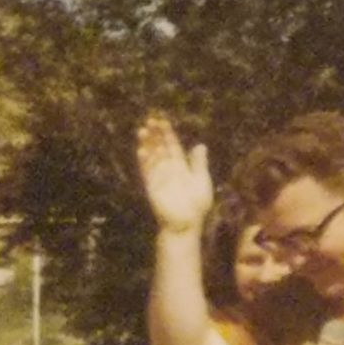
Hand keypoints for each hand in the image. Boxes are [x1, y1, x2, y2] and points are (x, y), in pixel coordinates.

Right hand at [137, 113, 213, 232]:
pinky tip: (141, 150)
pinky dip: (144, 161)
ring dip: (146, 144)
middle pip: (159, 148)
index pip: (172, 145)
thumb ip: (199, 163)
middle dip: (154, 135)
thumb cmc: (197, 205)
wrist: (186, 224)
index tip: (162, 121)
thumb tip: (200, 145)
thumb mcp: (201, 181)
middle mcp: (168, 170)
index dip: (167, 133)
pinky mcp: (152, 187)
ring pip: (151, 157)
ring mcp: (159, 178)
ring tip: (142, 130)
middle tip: (150, 120)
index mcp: (180, 166)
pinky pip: (146, 172)